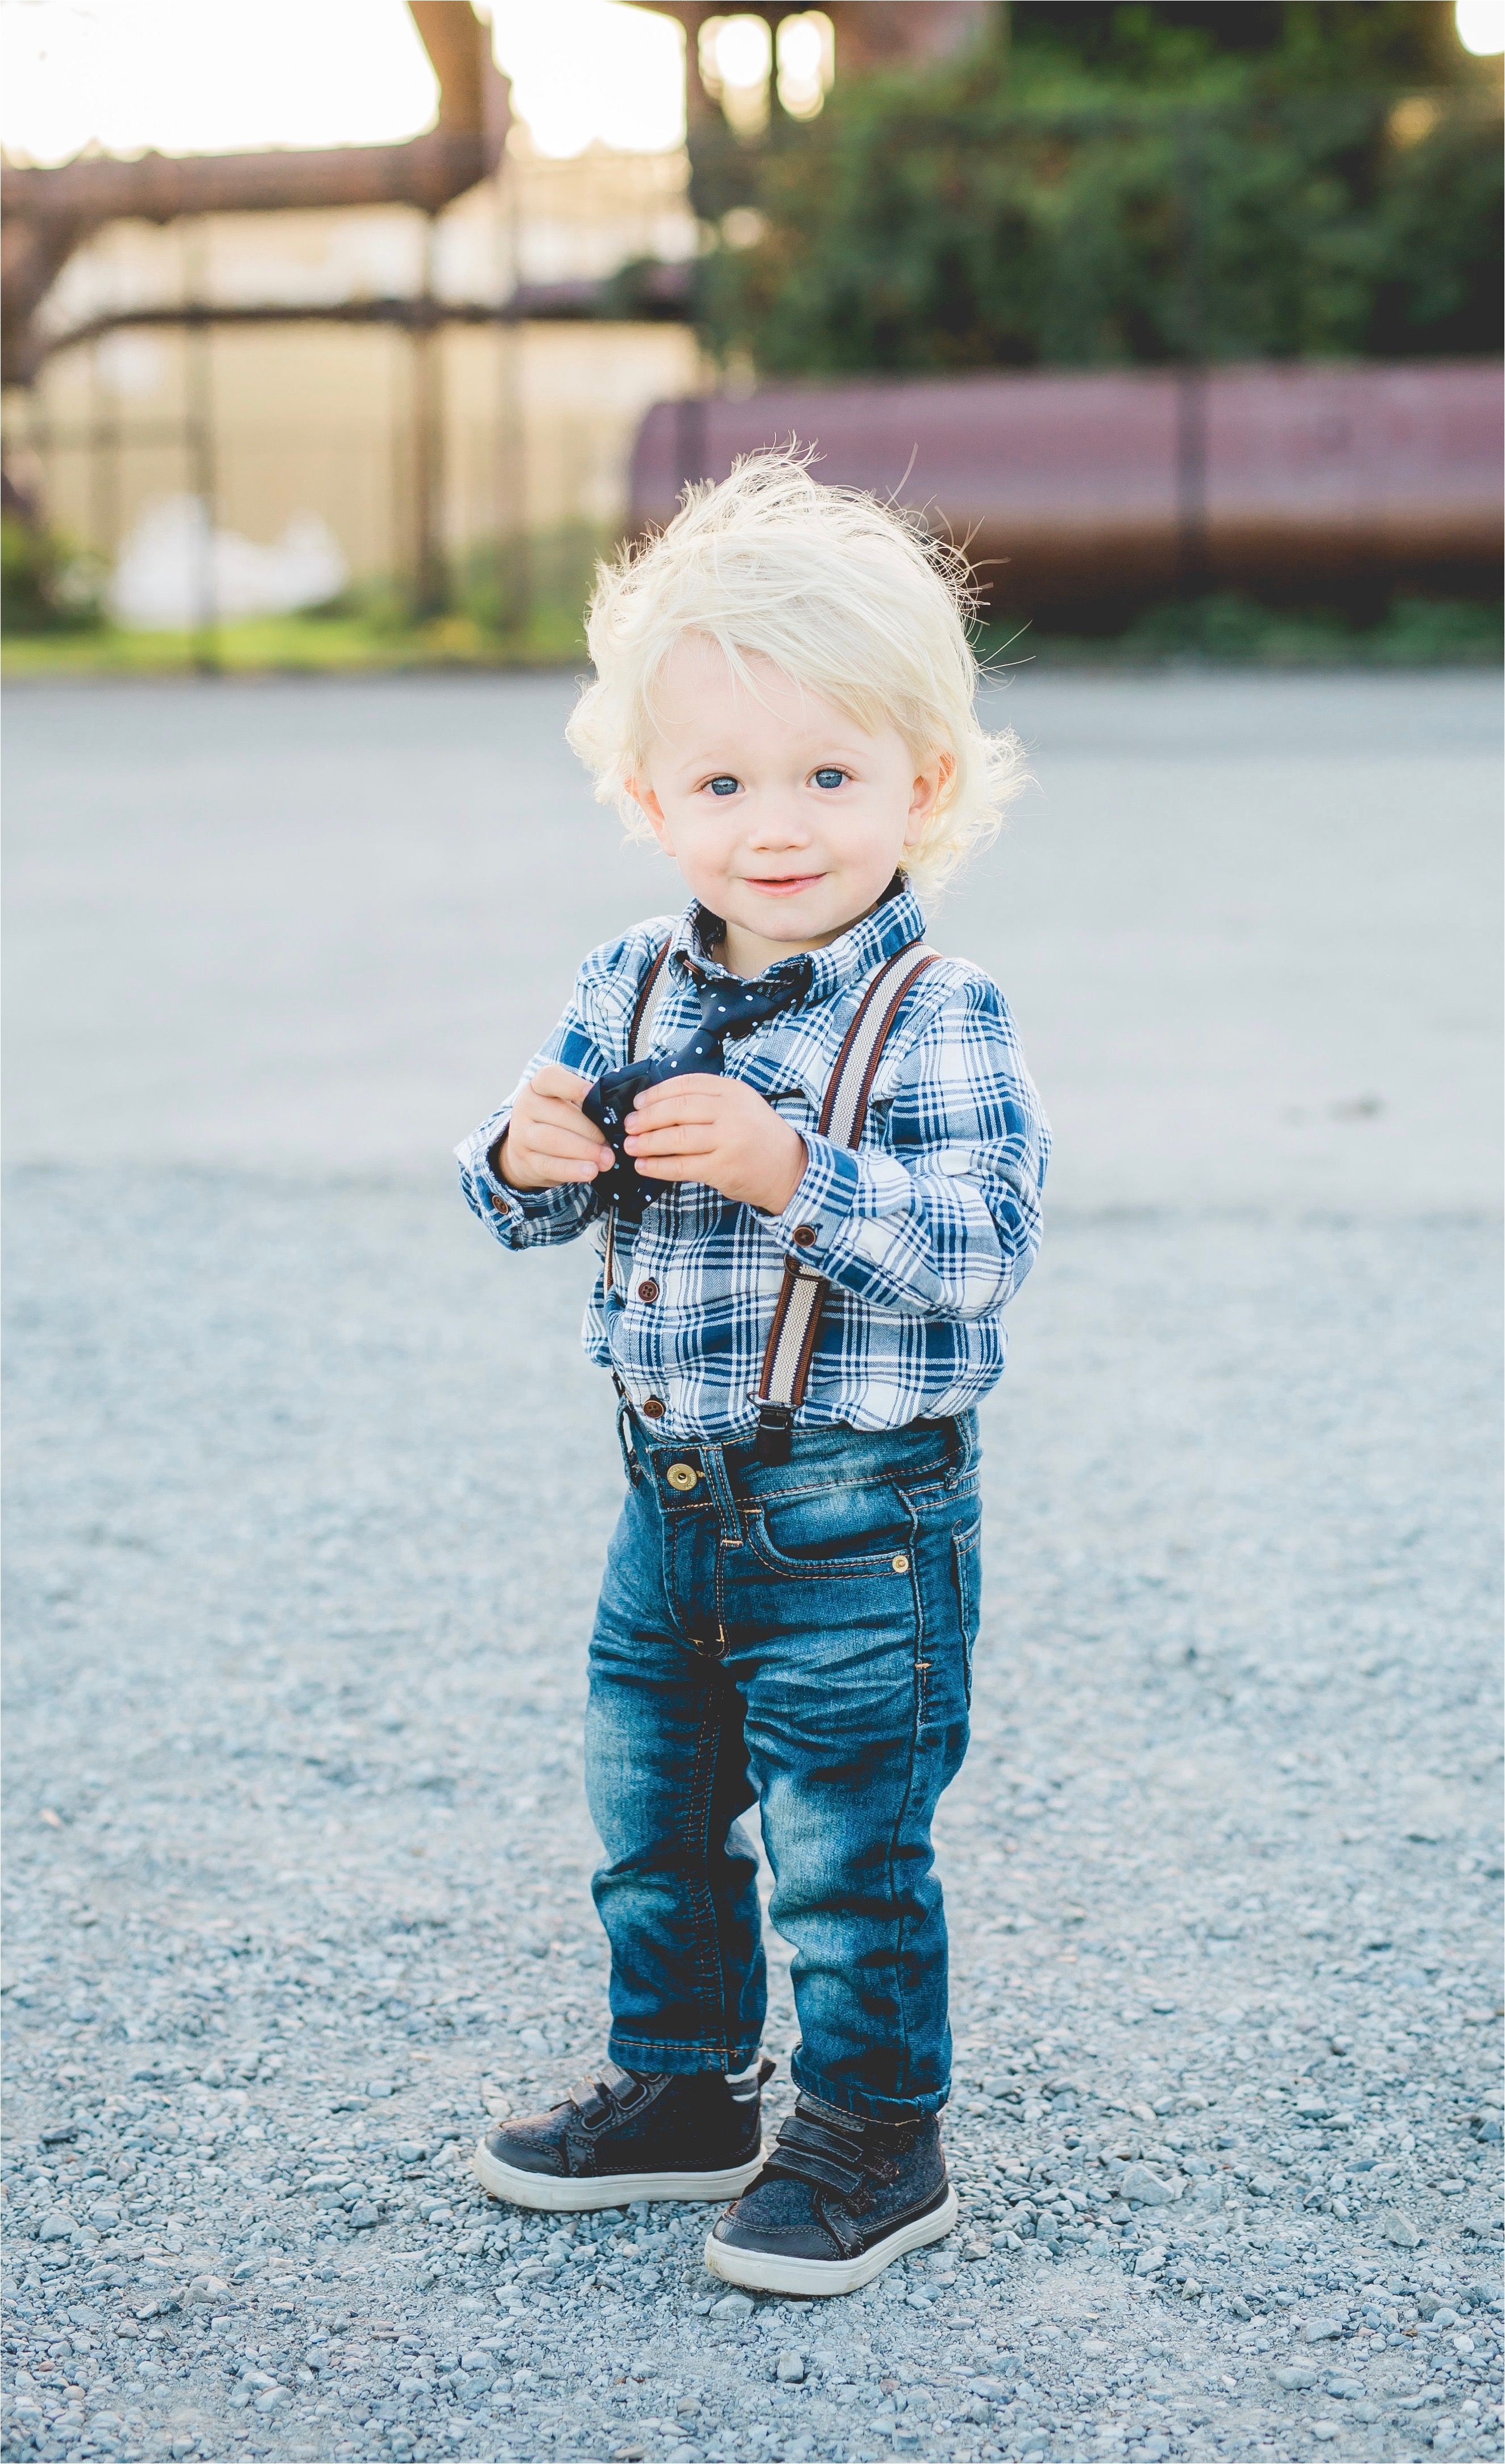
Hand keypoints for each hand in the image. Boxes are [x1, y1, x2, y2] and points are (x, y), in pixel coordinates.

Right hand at [496, 1063, 614, 1189]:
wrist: (525, 1149)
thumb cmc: (557, 1120)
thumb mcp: (567, 1104)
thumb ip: (587, 1104)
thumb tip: (618, 1118)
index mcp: (539, 1086)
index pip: (550, 1078)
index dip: (572, 1085)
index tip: (592, 1093)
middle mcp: (526, 1106)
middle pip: (560, 1114)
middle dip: (590, 1130)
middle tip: (612, 1144)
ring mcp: (522, 1134)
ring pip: (554, 1140)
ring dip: (584, 1151)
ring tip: (606, 1160)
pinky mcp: (525, 1160)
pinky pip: (549, 1165)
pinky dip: (572, 1170)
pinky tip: (590, 1172)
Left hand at [624, 1075, 807, 1213]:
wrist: (789, 1169)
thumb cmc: (757, 1136)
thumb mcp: (740, 1105)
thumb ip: (708, 1099)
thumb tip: (658, 1104)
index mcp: (732, 1090)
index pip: (685, 1085)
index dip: (656, 1093)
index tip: (638, 1103)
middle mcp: (731, 1112)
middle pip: (677, 1109)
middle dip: (647, 1118)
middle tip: (628, 1126)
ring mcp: (728, 1140)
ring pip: (676, 1137)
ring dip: (647, 1142)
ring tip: (630, 1146)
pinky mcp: (723, 1168)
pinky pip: (682, 1165)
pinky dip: (658, 1166)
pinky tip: (644, 1166)